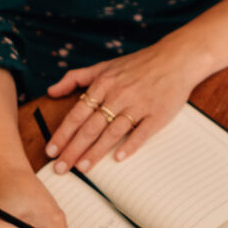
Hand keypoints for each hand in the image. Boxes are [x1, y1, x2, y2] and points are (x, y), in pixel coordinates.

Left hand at [44, 38, 206, 172]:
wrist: (176, 59)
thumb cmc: (138, 65)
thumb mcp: (104, 66)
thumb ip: (75, 78)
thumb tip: (51, 91)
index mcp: (103, 84)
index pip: (77, 114)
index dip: (62, 134)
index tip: (51, 151)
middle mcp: (119, 95)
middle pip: (91, 127)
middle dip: (73, 150)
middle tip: (61, 168)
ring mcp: (139, 105)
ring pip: (112, 133)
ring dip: (96, 152)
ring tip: (82, 168)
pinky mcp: (158, 114)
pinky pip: (141, 133)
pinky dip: (130, 146)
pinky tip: (118, 158)